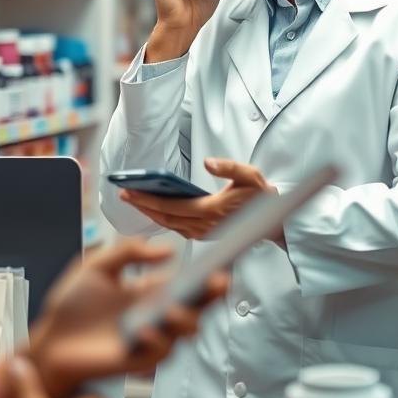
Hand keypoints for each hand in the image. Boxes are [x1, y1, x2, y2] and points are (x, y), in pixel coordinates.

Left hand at [27, 239, 227, 397]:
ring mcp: (151, 338)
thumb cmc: (71, 304)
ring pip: (184, 331)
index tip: (222, 261)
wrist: (48, 339)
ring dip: (184, 319)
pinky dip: (156, 340)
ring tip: (172, 308)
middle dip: (212, 295)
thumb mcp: (98, 266)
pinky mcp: (139, 360)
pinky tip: (144, 328)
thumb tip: (168, 249)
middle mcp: (157, 314)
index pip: (188, 282)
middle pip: (197, 306)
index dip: (208, 273)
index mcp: (150, 290)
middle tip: (217, 282)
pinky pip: (159, 353)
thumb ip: (129, 251)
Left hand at [120, 158, 279, 241]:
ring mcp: (204, 233)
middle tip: (123, 194)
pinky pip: (177, 228)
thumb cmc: (262, 198)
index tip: (129, 191)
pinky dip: (163, 219)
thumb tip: (208, 162)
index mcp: (212, 210)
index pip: (171, 206)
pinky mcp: (205, 235)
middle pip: (165, 217)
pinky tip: (154, 209)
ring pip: (169, 225)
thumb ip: (229, 167)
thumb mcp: (250, 176)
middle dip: (142, 206)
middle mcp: (205, 225)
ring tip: (135, 200)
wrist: (274, 223)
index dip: (148, 199)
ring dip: (150, 213)